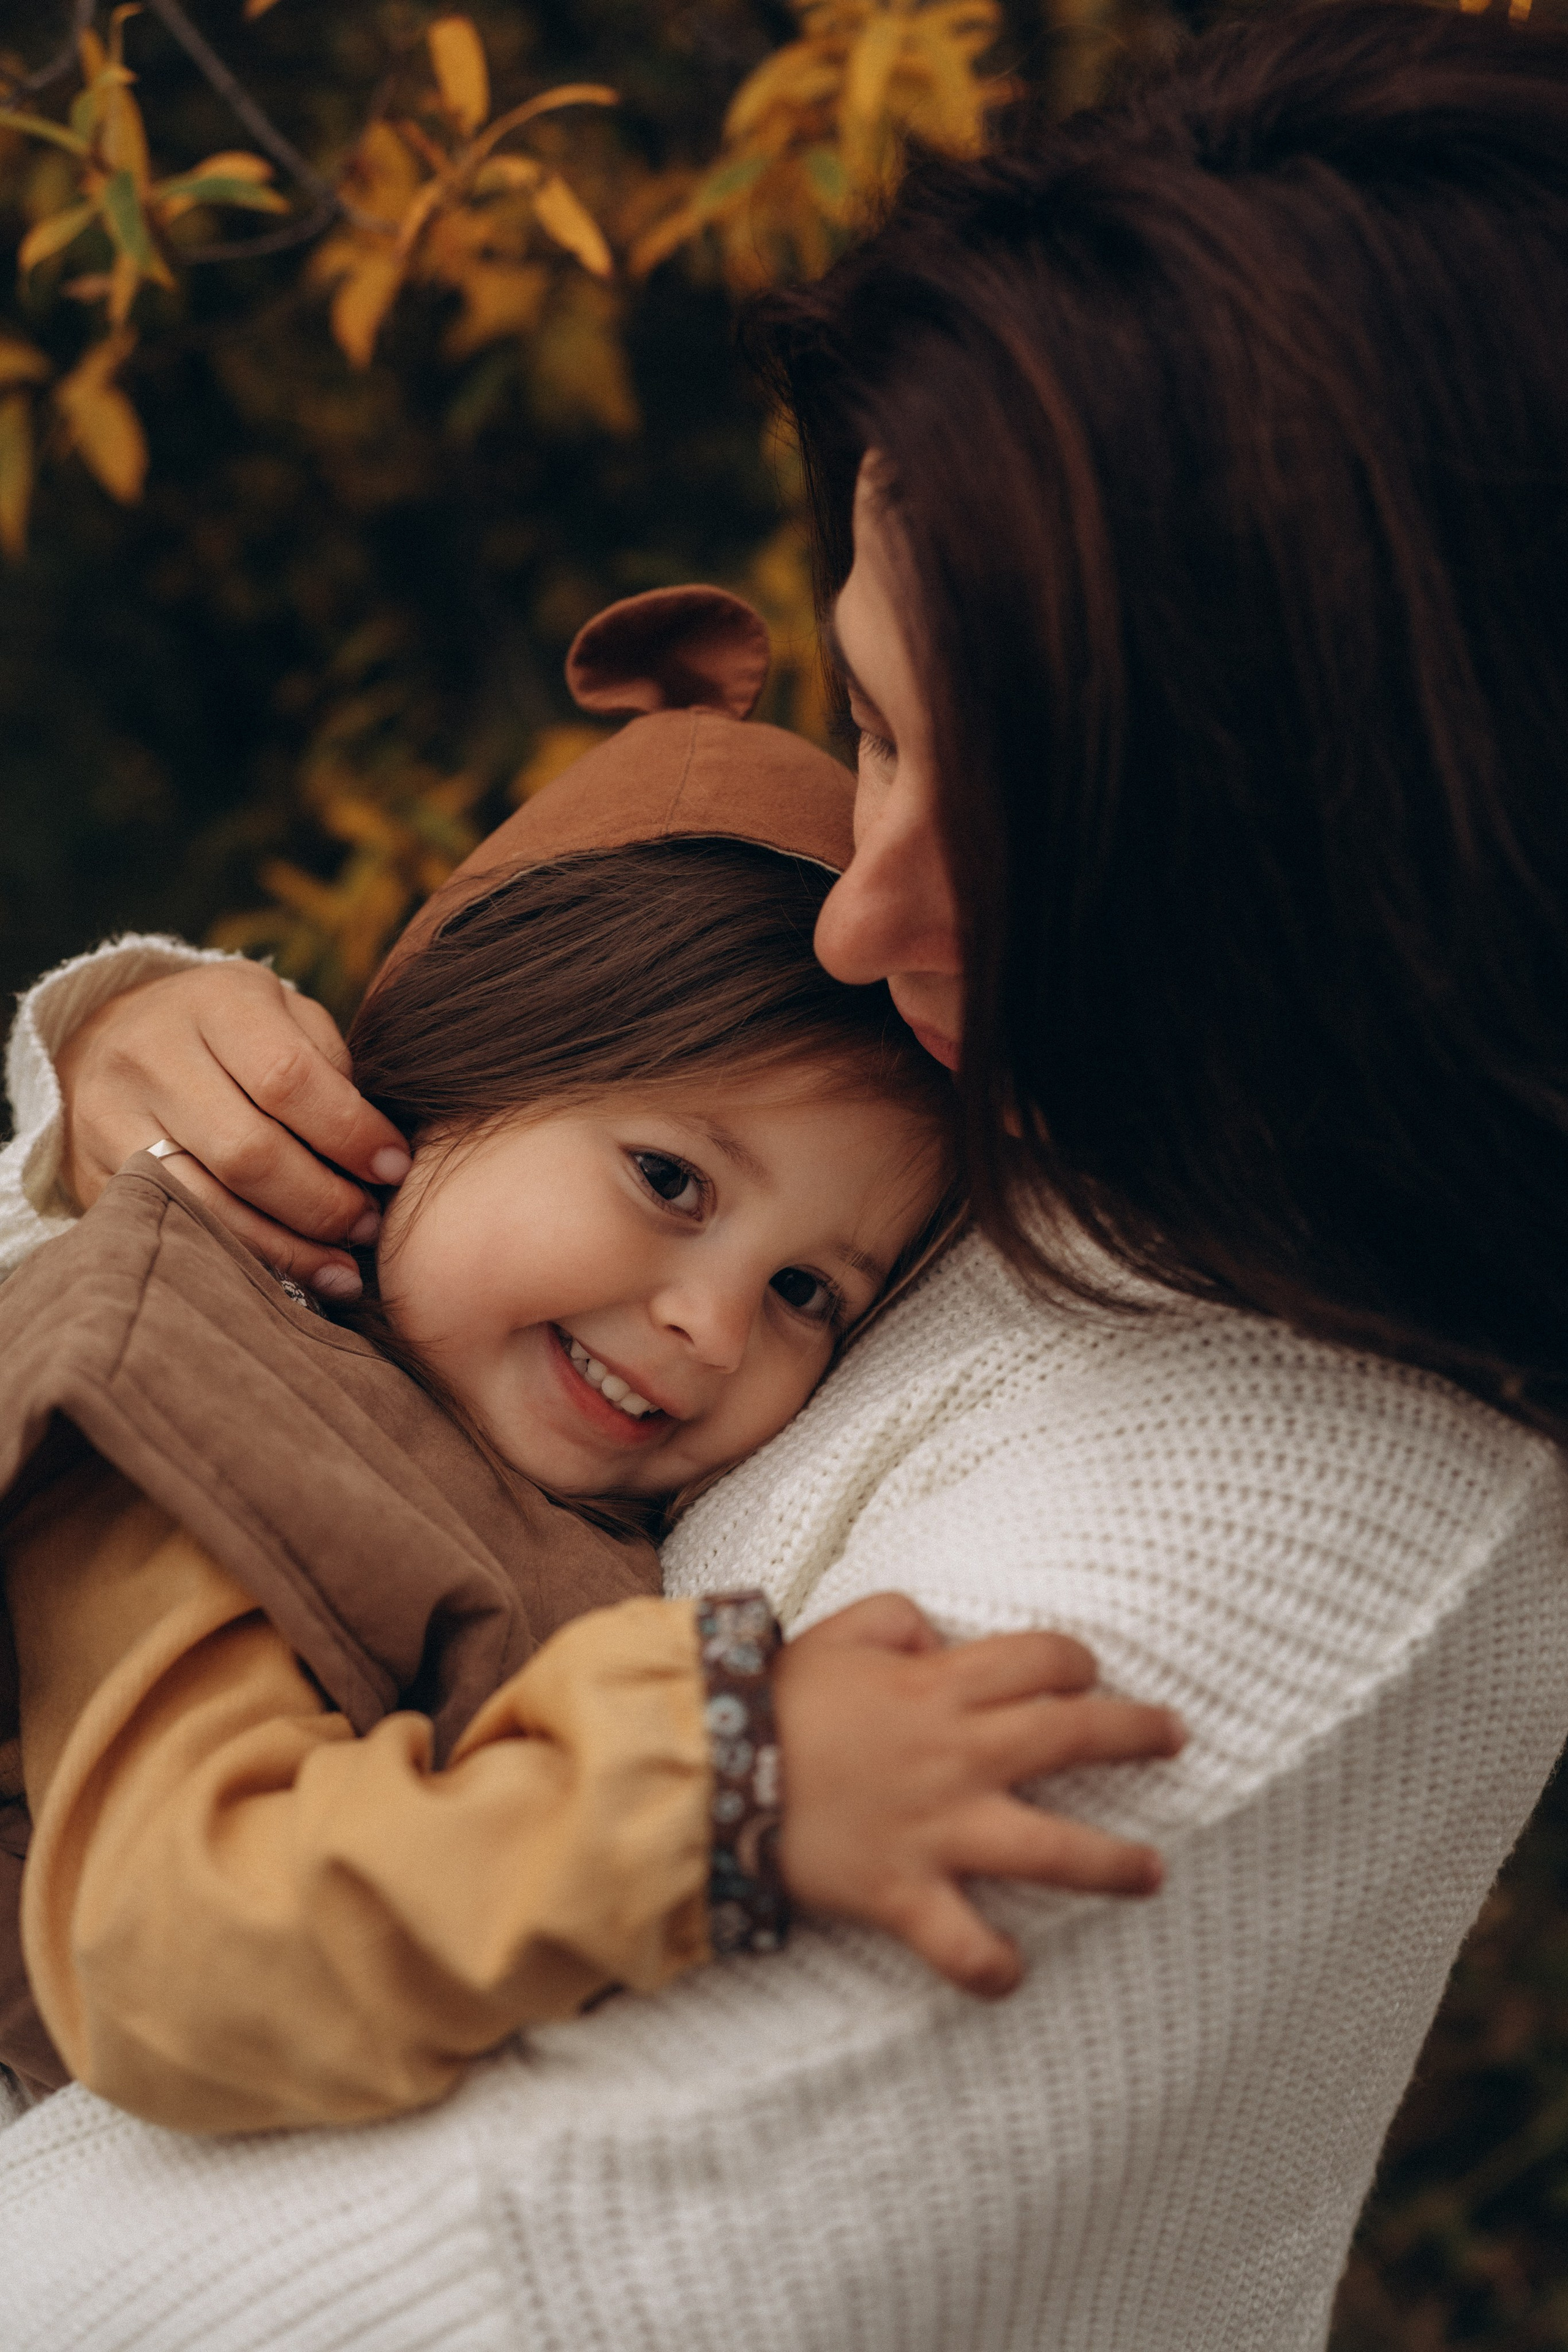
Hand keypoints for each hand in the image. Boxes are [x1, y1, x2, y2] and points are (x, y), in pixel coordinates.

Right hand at [55, 963, 411, 1298]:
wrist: (116, 1036)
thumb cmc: (235, 1033)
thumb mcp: (285, 1016)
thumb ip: (330, 1066)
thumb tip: (376, 1153)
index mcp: (214, 1003)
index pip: (287, 1078)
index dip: (349, 1133)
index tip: (395, 1168)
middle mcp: (152, 1055)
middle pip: (248, 1151)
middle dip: (323, 1201)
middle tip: (370, 1224)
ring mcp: (113, 1117)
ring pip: (208, 1203)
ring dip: (287, 1246)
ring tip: (342, 1266)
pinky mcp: (97, 1173)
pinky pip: (179, 1226)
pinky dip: (242, 1257)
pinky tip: (291, 1274)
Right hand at [772, 1594, 1185, 1999]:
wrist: (711, 1768)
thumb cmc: (776, 1699)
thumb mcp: (840, 1632)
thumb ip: (900, 1621)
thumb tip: (940, 1640)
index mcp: (943, 1686)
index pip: (1043, 1660)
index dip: (1075, 1662)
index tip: (1086, 1674)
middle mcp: (959, 1755)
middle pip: (1073, 1736)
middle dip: (1136, 1735)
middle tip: (1174, 1740)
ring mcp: (939, 1829)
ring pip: (1052, 1850)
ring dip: (1113, 1863)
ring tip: (1153, 1873)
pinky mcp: (904, 1893)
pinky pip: (962, 1944)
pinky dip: (992, 1969)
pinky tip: (1014, 1976)